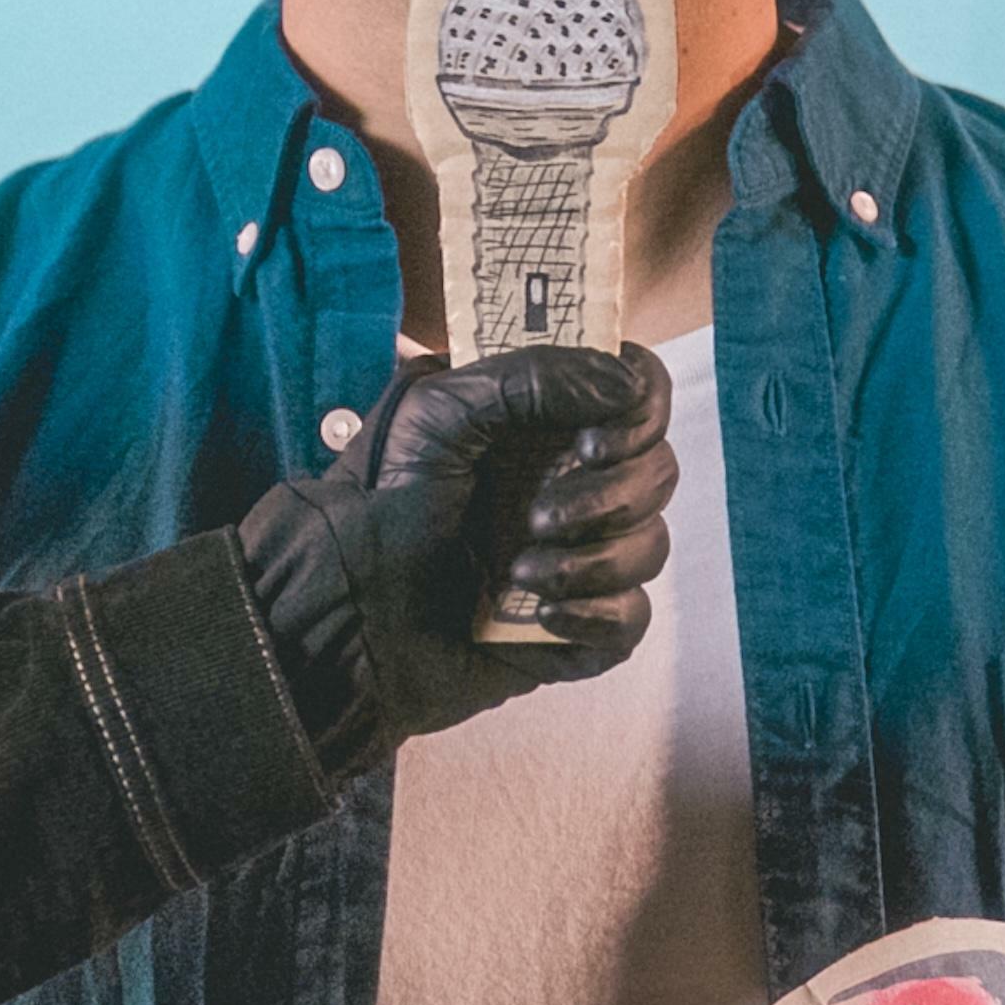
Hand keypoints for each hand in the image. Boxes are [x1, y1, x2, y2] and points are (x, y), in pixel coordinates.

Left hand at [237, 344, 675, 770]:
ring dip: (589, 562)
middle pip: (657, 472)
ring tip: (516, 575)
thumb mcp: (436, 415)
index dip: (640, 414)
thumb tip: (625, 386)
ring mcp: (579, 554)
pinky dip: (597, 616)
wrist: (347, 620)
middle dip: (606, 499)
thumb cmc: (380, 507)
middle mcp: (572, 482)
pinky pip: (632, 619)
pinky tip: (543, 618)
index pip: (638, 395)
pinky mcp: (577, 626)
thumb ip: (529, 379)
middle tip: (535, 516)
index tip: (592, 443)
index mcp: (545, 423)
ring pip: (649, 546)